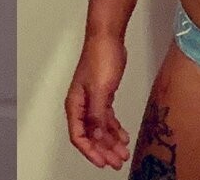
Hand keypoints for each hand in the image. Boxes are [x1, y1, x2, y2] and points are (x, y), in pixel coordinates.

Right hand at [65, 35, 130, 169]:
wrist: (108, 37)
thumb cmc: (100, 57)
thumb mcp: (100, 90)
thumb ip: (98, 115)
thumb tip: (96, 136)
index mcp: (75, 104)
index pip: (78, 136)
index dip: (90, 151)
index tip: (103, 162)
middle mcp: (82, 105)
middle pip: (90, 135)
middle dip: (103, 150)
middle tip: (117, 161)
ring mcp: (92, 100)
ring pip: (100, 128)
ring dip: (111, 142)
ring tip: (123, 152)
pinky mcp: (103, 95)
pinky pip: (107, 118)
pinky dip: (114, 129)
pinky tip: (123, 136)